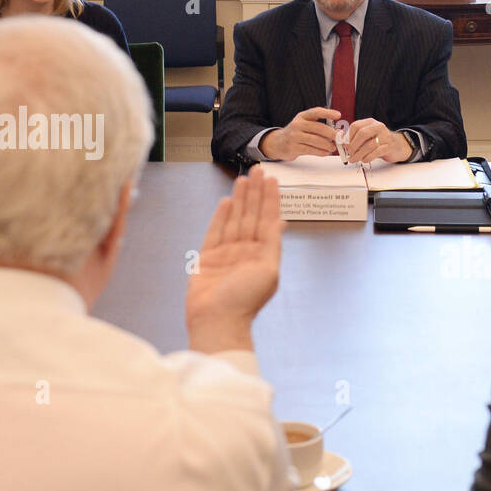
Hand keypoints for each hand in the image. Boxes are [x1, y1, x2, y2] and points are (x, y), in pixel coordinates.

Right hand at [186, 172, 284, 353]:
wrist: (217, 320)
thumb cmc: (245, 299)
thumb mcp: (268, 270)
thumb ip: (272, 244)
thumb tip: (281, 222)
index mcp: (264, 255)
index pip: (268, 219)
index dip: (270, 199)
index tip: (272, 180)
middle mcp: (246, 251)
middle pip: (251, 215)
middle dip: (255, 193)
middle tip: (258, 170)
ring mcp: (227, 254)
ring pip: (235, 220)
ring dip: (240, 200)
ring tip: (244, 179)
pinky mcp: (208, 258)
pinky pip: (215, 232)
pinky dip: (221, 217)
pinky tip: (226, 202)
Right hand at [259, 107, 339, 159]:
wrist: (279, 143)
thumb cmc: (297, 133)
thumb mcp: (306, 125)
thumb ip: (320, 127)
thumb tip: (338, 132)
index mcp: (302, 116)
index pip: (316, 112)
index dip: (328, 113)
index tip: (338, 115)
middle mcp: (297, 124)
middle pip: (318, 128)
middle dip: (332, 134)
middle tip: (340, 138)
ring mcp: (295, 136)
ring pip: (316, 140)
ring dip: (327, 145)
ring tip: (333, 147)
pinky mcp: (294, 147)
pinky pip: (311, 150)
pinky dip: (321, 152)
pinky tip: (326, 152)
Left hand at [345, 118, 411, 163]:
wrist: (397, 145)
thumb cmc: (379, 141)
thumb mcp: (367, 136)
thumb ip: (355, 137)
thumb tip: (341, 141)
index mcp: (370, 122)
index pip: (356, 126)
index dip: (348, 136)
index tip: (344, 145)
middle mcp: (378, 127)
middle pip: (362, 134)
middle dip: (353, 145)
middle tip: (349, 153)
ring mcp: (385, 136)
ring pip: (368, 145)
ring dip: (359, 154)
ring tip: (354, 159)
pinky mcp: (388, 147)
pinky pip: (376, 152)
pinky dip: (367, 157)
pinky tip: (364, 160)